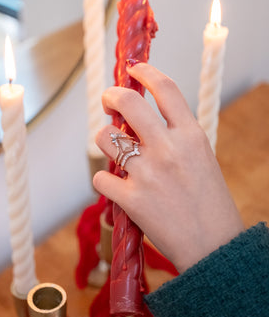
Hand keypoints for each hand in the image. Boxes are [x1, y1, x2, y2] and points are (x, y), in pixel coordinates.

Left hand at [93, 63, 243, 272]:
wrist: (214, 247)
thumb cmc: (209, 201)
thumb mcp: (200, 156)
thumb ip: (173, 135)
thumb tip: (137, 119)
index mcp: (191, 134)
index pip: (165, 88)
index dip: (145, 72)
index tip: (134, 69)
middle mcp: (168, 148)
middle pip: (128, 103)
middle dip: (111, 94)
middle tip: (109, 99)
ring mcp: (148, 173)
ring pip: (105, 137)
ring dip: (105, 140)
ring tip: (114, 149)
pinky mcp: (131, 199)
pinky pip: (101, 178)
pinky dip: (105, 181)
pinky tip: (117, 186)